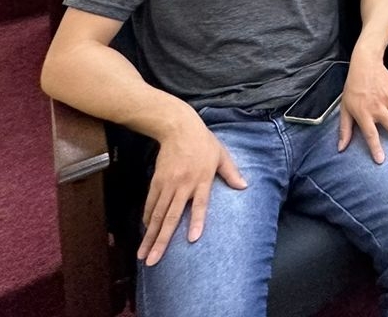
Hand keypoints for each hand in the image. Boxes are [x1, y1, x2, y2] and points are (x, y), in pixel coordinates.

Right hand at [138, 109, 246, 265]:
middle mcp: (183, 185)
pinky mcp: (156, 181)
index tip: (191, 239)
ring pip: (157, 214)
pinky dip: (147, 218)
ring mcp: (168, 184)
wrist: (179, 128)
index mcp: (202, 179)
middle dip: (161, 241)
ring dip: (150, 235)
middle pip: (171, 217)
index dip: (197, 221)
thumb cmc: (204, 142)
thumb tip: (244, 186)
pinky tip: (145, 231)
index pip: (200, 204)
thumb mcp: (221, 155)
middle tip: (152, 260)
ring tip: (143, 254)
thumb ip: (231, 173)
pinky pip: (151, 203)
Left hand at [337, 55, 387, 163]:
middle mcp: (377, 107)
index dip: (375, 148)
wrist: (365, 64)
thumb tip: (340, 147)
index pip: (370, 134)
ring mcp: (387, 99)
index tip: (381, 160)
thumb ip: (344, 129)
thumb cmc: (353, 86)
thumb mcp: (345, 108)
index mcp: (363, 112)